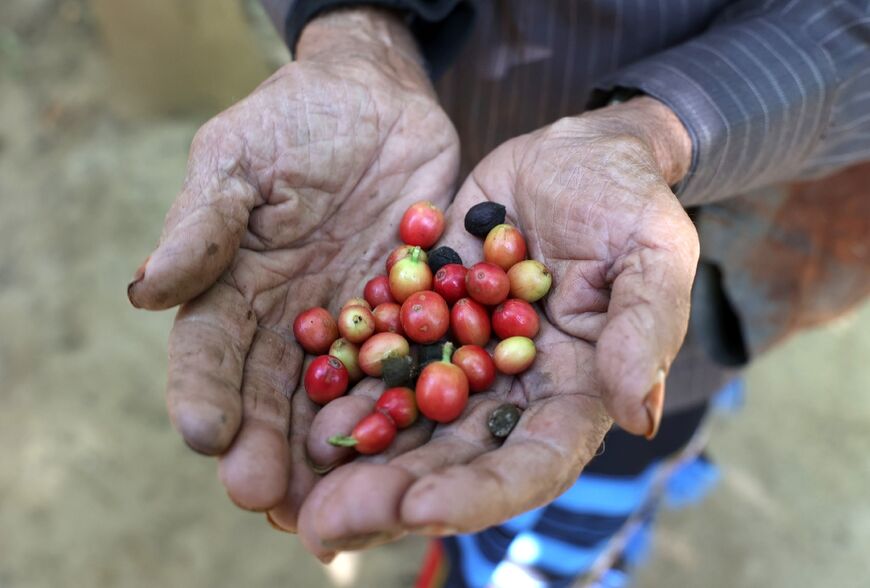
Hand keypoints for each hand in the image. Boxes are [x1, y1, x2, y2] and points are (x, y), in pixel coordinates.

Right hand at [126, 8, 458, 519]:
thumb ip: (202, 224)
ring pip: (339, 394)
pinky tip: (407, 442)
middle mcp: (292, 319)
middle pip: (272, 393)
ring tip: (331, 496)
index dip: (203, 392)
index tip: (204, 435)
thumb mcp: (238, 159)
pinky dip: (408, 403)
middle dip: (266, 446)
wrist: (377, 99)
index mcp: (237, 288)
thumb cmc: (294, 120)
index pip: (211, 350)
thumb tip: (144, 291)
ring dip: (333, 446)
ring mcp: (357, 322)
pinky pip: (412, 363)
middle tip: (266, 497)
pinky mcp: (415, 313)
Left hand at [295, 97, 698, 558]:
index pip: (531, 463)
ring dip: (351, 458)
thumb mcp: (653, 253)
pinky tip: (296, 407)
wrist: (572, 156)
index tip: (422, 509)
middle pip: (452, 460)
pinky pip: (377, 361)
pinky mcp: (421, 319)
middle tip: (324, 524)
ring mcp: (460, 359)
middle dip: (391, 495)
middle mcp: (509, 392)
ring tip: (294, 484)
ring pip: (404, 422)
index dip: (480, 494)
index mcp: (572, 393)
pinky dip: (340, 387)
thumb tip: (639, 415)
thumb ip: (644, 329)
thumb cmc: (627, 202)